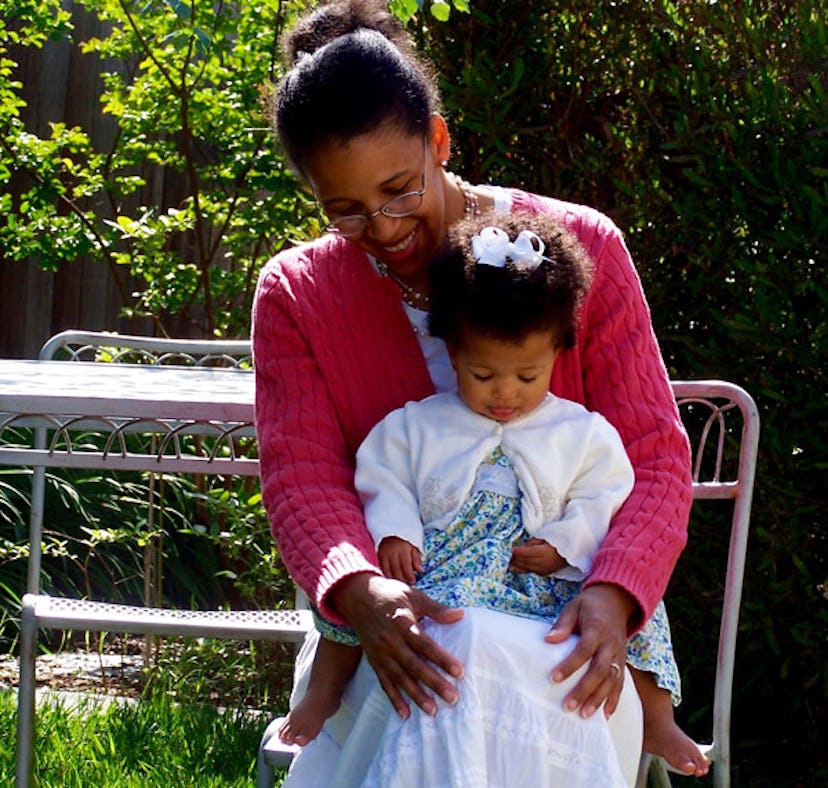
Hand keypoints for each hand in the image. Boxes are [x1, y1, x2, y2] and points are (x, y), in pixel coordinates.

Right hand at [328, 572, 464, 719]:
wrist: (357, 597)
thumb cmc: (390, 594)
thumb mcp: (413, 595)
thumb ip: (435, 608)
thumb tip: (459, 615)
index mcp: (402, 623)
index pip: (425, 644)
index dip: (442, 659)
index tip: (459, 672)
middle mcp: (391, 641)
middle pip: (414, 665)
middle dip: (434, 683)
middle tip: (452, 698)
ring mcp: (381, 653)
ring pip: (400, 678)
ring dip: (416, 696)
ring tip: (433, 711)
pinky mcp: (374, 661)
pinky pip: (384, 683)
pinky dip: (394, 699)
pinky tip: (405, 714)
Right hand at [378, 536, 422, 584]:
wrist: (389, 534)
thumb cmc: (404, 542)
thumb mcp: (413, 547)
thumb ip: (416, 559)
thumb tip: (420, 571)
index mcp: (403, 550)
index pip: (406, 566)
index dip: (409, 576)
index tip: (413, 582)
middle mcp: (392, 553)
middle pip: (397, 571)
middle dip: (402, 580)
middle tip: (407, 585)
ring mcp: (384, 555)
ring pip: (388, 572)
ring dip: (394, 580)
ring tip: (400, 584)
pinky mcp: (379, 557)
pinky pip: (382, 570)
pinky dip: (387, 576)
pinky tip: (392, 580)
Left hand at [509, 538, 566, 574]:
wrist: (573, 551)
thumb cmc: (559, 540)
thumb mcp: (546, 537)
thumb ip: (533, 542)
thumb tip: (524, 547)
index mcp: (542, 553)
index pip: (524, 553)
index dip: (516, 552)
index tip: (509, 549)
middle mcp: (541, 563)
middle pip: (523, 561)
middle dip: (514, 558)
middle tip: (504, 555)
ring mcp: (543, 569)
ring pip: (525, 568)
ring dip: (516, 565)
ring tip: (507, 562)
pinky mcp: (544, 573)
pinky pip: (530, 571)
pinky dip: (522, 569)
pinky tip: (515, 568)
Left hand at [545, 583, 634, 718]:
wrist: (616, 601)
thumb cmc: (590, 605)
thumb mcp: (574, 606)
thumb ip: (563, 624)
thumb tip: (548, 639)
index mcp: (597, 629)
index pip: (584, 650)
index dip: (570, 665)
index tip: (554, 678)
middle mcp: (611, 645)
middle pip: (599, 670)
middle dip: (584, 690)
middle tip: (568, 706)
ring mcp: (619, 655)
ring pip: (612, 681)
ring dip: (599, 699)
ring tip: (585, 715)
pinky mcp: (623, 662)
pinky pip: (621, 684)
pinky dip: (614, 700)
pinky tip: (605, 716)